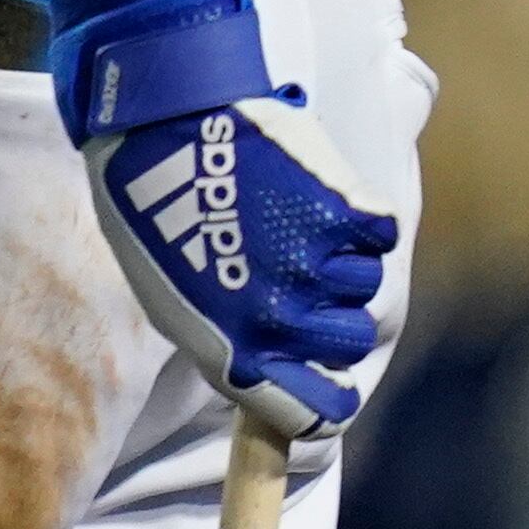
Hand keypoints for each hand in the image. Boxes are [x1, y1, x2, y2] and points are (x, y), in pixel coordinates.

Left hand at [63, 0, 396, 437]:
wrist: (163, 114)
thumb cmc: (151, 200)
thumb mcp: (167, 293)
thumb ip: (224, 343)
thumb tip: (271, 380)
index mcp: (232, 348)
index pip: (314, 414)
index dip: (326, 399)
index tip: (327, 380)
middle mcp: (282, 319)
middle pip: (350, 346)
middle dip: (331, 314)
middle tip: (294, 271)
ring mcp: (316, 266)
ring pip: (366, 289)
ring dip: (339, 259)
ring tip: (288, 219)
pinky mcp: (345, 214)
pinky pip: (377, 235)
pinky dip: (357, 216)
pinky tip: (312, 192)